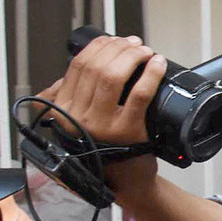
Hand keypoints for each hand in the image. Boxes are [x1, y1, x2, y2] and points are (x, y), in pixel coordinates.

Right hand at [38, 32, 165, 197]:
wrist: (124, 180)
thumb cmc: (105, 146)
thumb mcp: (78, 120)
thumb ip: (71, 94)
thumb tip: (80, 60)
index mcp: (64, 109)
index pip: (79, 66)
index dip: (100, 47)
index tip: (115, 40)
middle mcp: (78, 116)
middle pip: (97, 68)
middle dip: (119, 49)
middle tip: (135, 44)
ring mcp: (103, 124)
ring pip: (114, 77)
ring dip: (133, 57)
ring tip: (146, 52)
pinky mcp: (128, 131)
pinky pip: (140, 94)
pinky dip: (150, 74)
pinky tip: (157, 64)